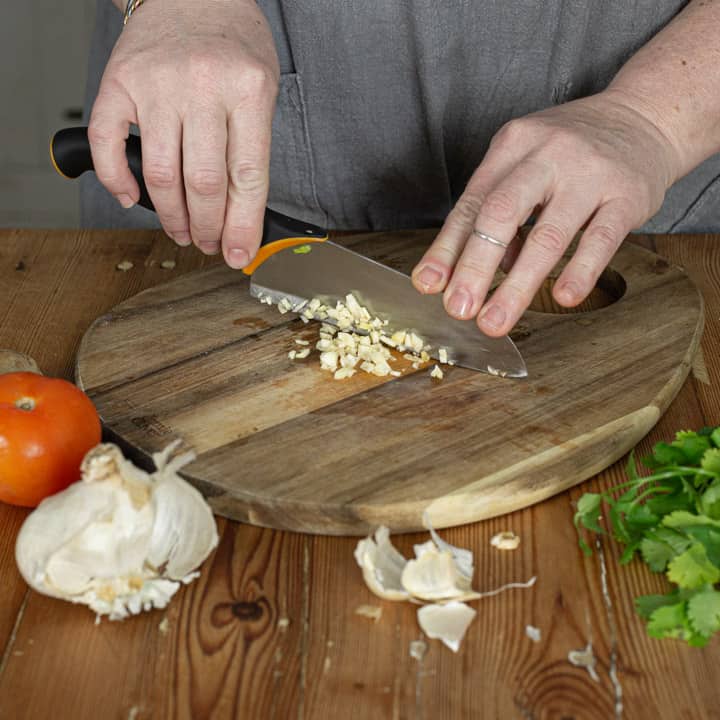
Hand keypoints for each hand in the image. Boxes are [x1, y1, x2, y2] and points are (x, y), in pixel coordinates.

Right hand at [88, 0, 278, 267]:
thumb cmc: (232, 42)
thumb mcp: (262, 88)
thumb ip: (252, 147)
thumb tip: (243, 216)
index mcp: (247, 90)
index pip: (247, 177)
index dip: (243, 226)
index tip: (239, 254)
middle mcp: (201, 86)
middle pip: (204, 183)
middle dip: (208, 228)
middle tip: (209, 244)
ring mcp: (156, 84)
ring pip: (161, 174)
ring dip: (170, 216)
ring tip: (181, 231)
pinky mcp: (118, 82)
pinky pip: (108, 143)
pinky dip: (116, 180)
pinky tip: (131, 199)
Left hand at [411, 90, 681, 335]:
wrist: (644, 116)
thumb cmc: (570, 151)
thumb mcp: (524, 164)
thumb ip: (496, 212)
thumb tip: (474, 272)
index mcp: (512, 146)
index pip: (471, 204)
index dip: (447, 248)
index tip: (428, 285)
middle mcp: (546, 155)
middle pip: (500, 214)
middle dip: (474, 267)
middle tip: (458, 309)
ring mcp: (589, 174)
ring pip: (548, 235)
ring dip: (517, 285)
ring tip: (496, 321)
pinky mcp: (628, 194)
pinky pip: (601, 239)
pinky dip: (579, 271)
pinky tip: (562, 298)